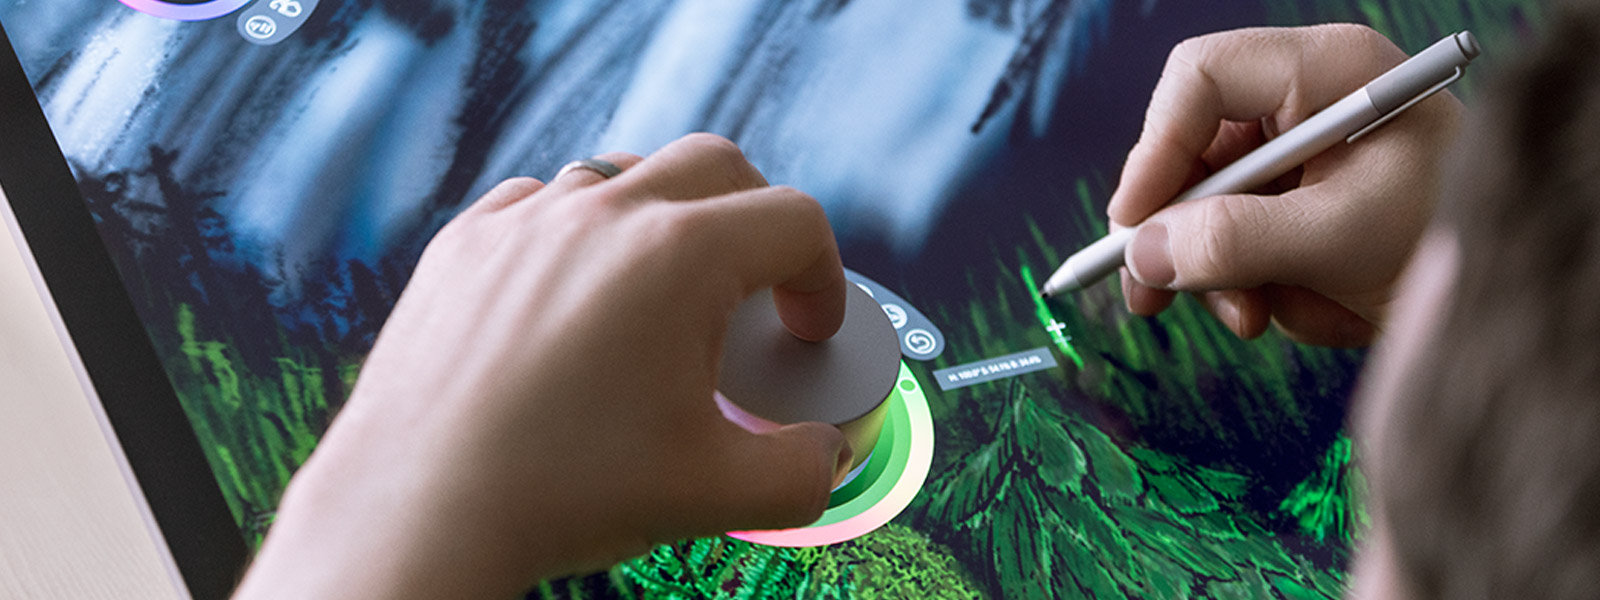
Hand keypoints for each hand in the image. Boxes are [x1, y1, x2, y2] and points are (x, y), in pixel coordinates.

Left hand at [233, 133, 853, 598]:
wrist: (418, 510)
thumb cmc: (560, 493)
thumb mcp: (714, 494)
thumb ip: (801, 471)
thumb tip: (824, 457)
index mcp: (678, 256)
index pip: (794, 221)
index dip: (823, 276)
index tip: (805, 328)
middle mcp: (602, 213)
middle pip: (715, 165)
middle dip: (756, 217)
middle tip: (758, 285)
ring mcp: (525, 220)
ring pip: (623, 176)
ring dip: (664, 218)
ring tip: (663, 294)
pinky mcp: (465, 242)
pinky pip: (541, 203)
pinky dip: (578, 233)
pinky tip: (575, 297)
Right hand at [1110, 24, 1462, 345]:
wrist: (1510, 299)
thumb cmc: (1445, 242)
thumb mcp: (1336, 239)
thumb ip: (1235, 242)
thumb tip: (1145, 255)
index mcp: (1326, 71)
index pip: (1202, 80)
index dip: (1156, 148)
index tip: (1135, 223)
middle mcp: (1306, 103)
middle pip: (1193, 150)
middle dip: (1181, 231)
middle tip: (1153, 299)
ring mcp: (1302, 156)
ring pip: (1208, 206)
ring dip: (1220, 273)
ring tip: (1257, 318)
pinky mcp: (1301, 203)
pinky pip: (1239, 240)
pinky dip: (1255, 285)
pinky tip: (1303, 308)